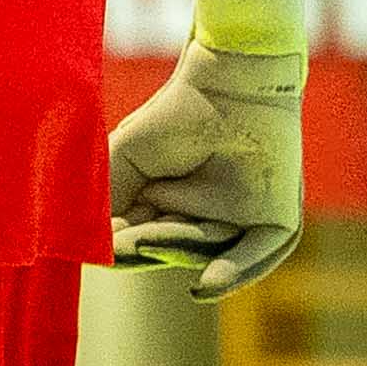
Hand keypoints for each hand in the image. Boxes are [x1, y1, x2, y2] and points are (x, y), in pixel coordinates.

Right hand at [111, 44, 305, 296]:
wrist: (229, 79)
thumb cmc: (176, 113)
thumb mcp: (125, 160)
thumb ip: (105, 202)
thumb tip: (89, 246)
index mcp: (168, 208)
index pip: (144, 242)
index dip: (125, 247)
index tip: (109, 243)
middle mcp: (205, 219)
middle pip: (173, 251)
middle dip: (151, 247)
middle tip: (132, 239)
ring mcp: (242, 222)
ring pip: (208, 252)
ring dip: (180, 245)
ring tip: (153, 235)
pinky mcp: (277, 220)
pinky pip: (259, 254)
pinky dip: (234, 272)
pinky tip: (205, 286)